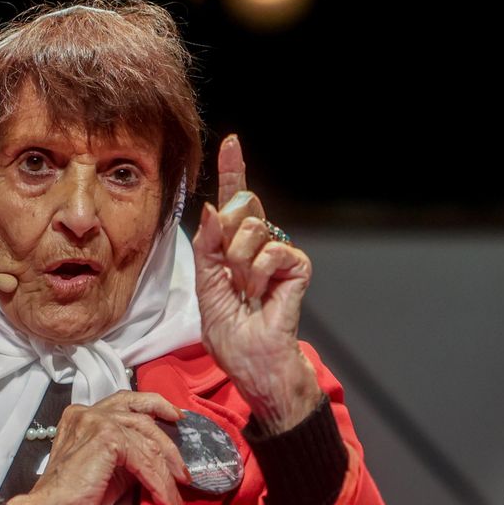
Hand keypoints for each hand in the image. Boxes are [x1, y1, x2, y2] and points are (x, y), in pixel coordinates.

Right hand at [6, 391, 190, 504]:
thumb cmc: (73, 501)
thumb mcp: (108, 470)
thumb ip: (128, 455)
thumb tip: (160, 459)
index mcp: (84, 415)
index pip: (126, 403)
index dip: (154, 407)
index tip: (176, 418)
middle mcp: (88, 412)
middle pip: (141, 416)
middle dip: (168, 442)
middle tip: (184, 470)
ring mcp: (96, 421)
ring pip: (146, 439)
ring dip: (167, 470)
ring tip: (176, 495)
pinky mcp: (106, 438)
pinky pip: (143, 458)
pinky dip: (158, 481)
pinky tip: (165, 499)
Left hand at [191, 135, 322, 433]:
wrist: (252, 362)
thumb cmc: (229, 333)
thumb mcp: (205, 286)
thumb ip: (207, 247)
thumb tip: (212, 207)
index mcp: (232, 247)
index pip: (232, 203)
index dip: (232, 172)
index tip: (231, 142)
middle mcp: (257, 244)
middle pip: (239, 210)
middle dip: (226, 243)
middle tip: (232, 280)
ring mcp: (279, 252)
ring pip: (252, 229)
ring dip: (240, 265)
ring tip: (247, 293)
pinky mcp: (297, 265)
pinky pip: (272, 250)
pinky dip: (260, 274)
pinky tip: (263, 294)